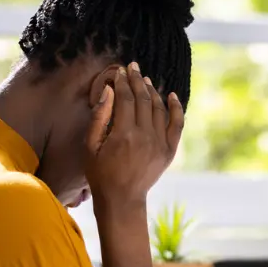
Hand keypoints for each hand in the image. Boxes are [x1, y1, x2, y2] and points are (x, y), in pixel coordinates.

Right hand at [85, 62, 184, 217]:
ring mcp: (160, 143)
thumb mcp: (90, 146)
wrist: (122, 199)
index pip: (125, 99)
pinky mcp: (169, 151)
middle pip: (143, 99)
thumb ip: (99, 117)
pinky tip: (172, 95)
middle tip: (133, 67)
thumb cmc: (100, 173)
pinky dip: (176, 108)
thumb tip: (108, 90)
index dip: (122, 83)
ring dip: (152, 91)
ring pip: (159, 108)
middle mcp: (144, 136)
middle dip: (137, 80)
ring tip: (145, 79)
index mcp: (123, 134)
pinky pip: (177, 124)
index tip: (118, 72)